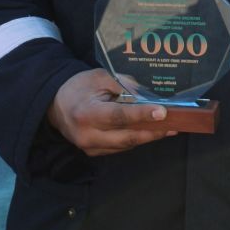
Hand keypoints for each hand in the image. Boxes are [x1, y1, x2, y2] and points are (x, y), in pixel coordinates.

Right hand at [47, 69, 177, 156]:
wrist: (55, 105)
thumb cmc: (78, 87)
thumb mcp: (99, 77)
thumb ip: (122, 86)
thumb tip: (146, 97)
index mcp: (87, 113)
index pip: (119, 116)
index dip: (142, 115)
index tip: (163, 112)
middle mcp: (88, 135)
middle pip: (126, 137)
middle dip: (152, 131)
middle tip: (174, 124)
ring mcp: (90, 147)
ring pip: (126, 145)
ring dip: (147, 137)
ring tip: (167, 129)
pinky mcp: (94, 152)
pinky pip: (120, 148)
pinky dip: (135, 140)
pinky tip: (149, 132)